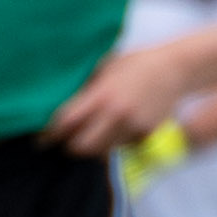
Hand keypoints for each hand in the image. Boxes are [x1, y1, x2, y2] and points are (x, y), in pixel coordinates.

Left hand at [42, 44, 191, 159]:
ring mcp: (133, 127)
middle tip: (65, 140)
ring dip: (92, 146)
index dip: (49, 134)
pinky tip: (114, 128)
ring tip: (89, 134)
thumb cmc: (134, 64)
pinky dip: (113, 144)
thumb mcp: (104, 69)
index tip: (41, 138)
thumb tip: (54, 104)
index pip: (66, 123)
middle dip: (69, 145)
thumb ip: (84, 89)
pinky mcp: (145, 136)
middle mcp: (117, 114)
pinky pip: (120, 148)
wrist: (175, 69)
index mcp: (102, 94)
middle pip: (80, 147)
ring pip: (100, 152)